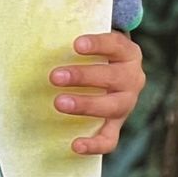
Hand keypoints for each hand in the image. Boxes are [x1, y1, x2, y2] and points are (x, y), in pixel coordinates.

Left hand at [49, 31, 144, 155]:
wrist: (116, 72)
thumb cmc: (97, 52)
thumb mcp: (94, 41)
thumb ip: (78, 40)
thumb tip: (44, 31)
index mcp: (128, 54)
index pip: (116, 45)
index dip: (98, 44)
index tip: (76, 44)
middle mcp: (132, 79)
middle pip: (112, 77)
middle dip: (82, 76)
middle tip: (54, 76)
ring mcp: (126, 104)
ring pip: (111, 107)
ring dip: (84, 105)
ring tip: (58, 102)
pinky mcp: (117, 125)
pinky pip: (110, 139)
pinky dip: (94, 144)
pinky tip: (75, 145)